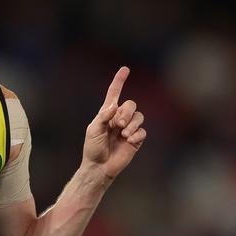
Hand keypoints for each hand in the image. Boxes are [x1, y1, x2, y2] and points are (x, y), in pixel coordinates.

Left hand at [82, 66, 145, 180]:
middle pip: (131, 105)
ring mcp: (128, 128)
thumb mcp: (93, 130)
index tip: (125, 69)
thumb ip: (103, 116)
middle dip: (126, 113)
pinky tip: (129, 141)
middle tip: (117, 125)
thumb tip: (115, 106)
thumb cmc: (93, 147)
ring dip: (132, 124)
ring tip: (123, 135)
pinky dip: (136, 135)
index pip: (114, 93)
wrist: (99, 166)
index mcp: (107, 113)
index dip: (119, 81)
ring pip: (139, 117)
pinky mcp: (136, 139)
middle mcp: (119, 118)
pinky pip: (143, 131)